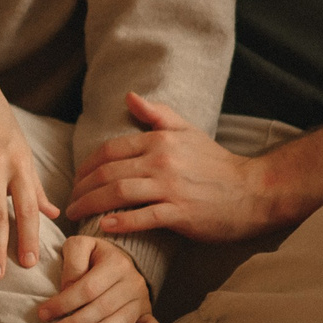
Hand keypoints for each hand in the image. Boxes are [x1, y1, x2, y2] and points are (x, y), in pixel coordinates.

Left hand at [33, 235, 148, 322]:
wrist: (116, 258)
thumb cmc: (91, 255)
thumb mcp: (79, 245)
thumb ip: (72, 260)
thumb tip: (68, 286)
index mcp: (116, 262)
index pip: (87, 287)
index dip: (64, 302)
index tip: (43, 313)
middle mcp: (132, 280)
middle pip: (102, 306)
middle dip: (76, 322)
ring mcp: (141, 298)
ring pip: (122, 320)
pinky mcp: (146, 312)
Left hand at [68, 92, 273, 241]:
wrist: (254, 191)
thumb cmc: (216, 164)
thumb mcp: (188, 132)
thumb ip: (157, 114)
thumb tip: (129, 96)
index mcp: (160, 141)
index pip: (109, 151)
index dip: (85, 166)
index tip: (75, 180)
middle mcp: (162, 161)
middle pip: (107, 173)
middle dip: (81, 189)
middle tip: (69, 202)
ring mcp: (171, 188)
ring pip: (118, 193)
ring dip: (91, 205)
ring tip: (77, 215)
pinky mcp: (181, 213)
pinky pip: (143, 217)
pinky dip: (120, 222)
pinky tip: (105, 226)